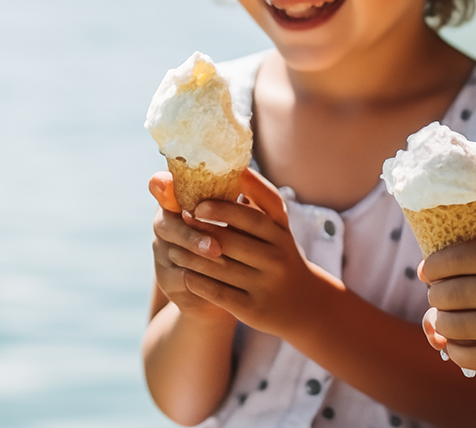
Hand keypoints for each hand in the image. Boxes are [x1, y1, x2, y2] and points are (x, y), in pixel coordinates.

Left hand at [164, 169, 342, 337]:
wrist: (303, 304)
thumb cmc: (277, 256)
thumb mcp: (274, 229)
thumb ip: (253, 204)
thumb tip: (224, 168)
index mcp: (281, 230)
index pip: (258, 209)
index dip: (228, 202)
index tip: (202, 194)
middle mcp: (278, 254)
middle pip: (234, 236)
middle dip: (204, 226)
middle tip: (182, 216)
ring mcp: (267, 282)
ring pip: (221, 265)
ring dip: (193, 255)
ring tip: (172, 246)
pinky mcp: (255, 308)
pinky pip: (219, 292)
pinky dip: (199, 282)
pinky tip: (185, 273)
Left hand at [419, 220, 475, 371]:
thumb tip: (466, 225)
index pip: (457, 257)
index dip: (433, 264)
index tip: (426, 270)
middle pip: (449, 293)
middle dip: (434, 294)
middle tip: (436, 295)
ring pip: (452, 326)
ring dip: (440, 323)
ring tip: (443, 318)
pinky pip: (468, 356)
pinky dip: (453, 351)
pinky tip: (455, 344)